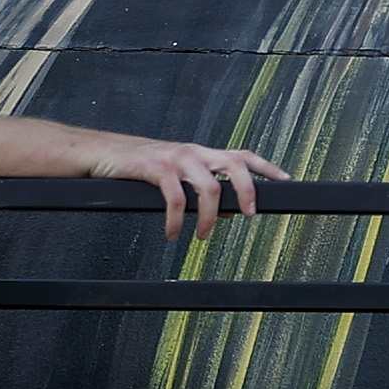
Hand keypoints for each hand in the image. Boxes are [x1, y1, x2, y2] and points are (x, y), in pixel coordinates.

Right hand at [113, 137, 284, 237]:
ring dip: (210, 218)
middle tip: (249, 215)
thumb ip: (203, 191)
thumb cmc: (140, 166)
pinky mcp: (157, 167)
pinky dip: (177, 223)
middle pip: (235, 165)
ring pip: (209, 187)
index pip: (242, 156)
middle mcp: (194, 152)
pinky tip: (173, 234)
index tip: (287, 181)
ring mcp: (176, 157)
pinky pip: (177, 200)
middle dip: (248, 191)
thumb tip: (231, 213)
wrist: (102, 153)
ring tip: (203, 236)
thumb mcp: (177, 177)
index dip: (266, 167)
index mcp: (202, 154)